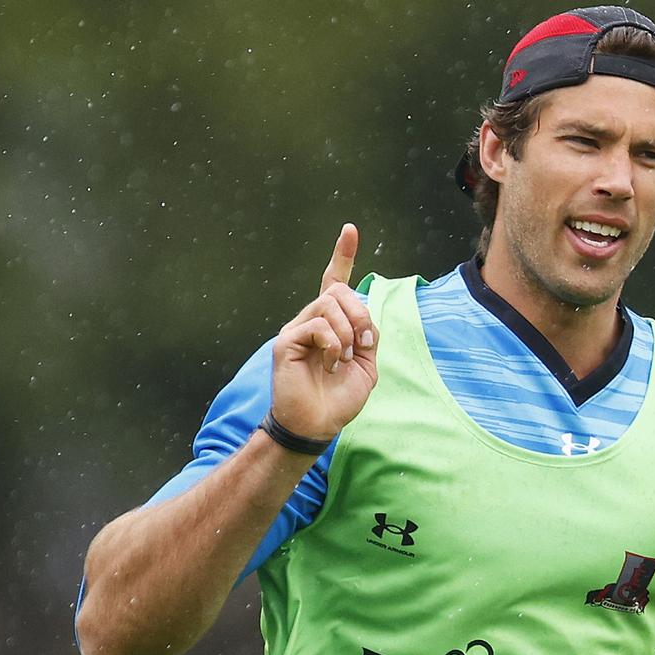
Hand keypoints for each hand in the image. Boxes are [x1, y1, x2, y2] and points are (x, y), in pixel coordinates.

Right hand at [269, 223, 378, 440]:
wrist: (318, 424)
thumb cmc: (339, 399)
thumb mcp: (367, 364)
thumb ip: (367, 334)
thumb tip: (363, 315)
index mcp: (331, 323)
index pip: (334, 281)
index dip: (342, 255)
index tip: (350, 230)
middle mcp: (311, 320)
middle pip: (339, 291)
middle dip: (361, 314)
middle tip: (365, 345)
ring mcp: (297, 329)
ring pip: (330, 305)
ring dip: (349, 333)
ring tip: (345, 360)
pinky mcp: (287, 341)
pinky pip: (318, 325)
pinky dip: (334, 344)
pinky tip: (332, 364)